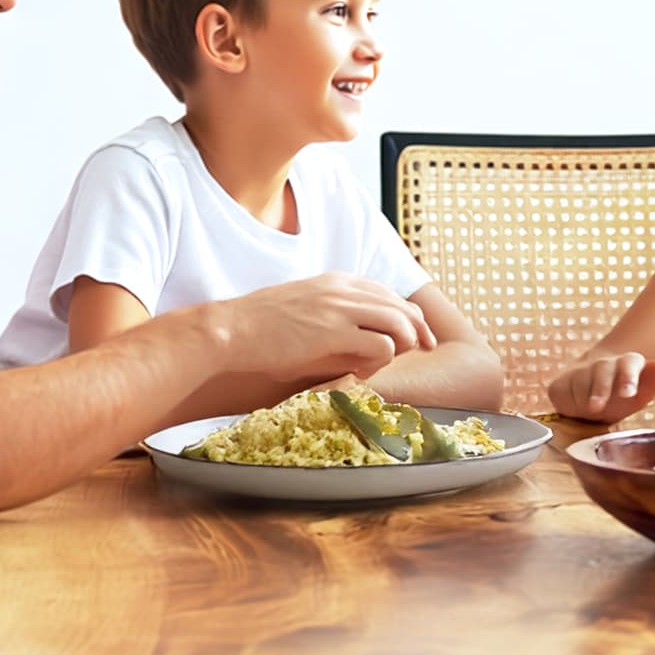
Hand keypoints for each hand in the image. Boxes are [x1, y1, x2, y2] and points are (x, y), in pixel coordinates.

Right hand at [225, 273, 435, 397]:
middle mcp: (343, 289)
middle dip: (420, 329)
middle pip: (401, 305)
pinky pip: (381, 344)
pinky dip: (381, 361)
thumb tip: (358, 337)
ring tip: (385, 364)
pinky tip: (362, 372)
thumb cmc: (259, 328)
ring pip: (399, 322)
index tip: (418, 334)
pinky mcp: (333, 333)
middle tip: (426, 349)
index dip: (408, 313)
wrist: (229, 331)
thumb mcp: (304, 310)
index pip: (388, 292)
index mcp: (336, 281)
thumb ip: (334, 317)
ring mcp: (339, 309)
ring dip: (402, 344)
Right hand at [548, 352, 654, 424]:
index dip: (628, 378)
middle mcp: (602, 364)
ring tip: (592, 413)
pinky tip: (576, 408)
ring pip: (580, 385)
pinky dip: (568, 404)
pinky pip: (561, 393)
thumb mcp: (640, 395)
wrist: (593, 396)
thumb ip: (653, 381)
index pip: (629, 364)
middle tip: (596, 408)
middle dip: (599, 390)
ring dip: (584, 403)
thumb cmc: (621, 397)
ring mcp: (579, 371)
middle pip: (601, 372)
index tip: (628, 394)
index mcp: (627, 363)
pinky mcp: (560, 382)